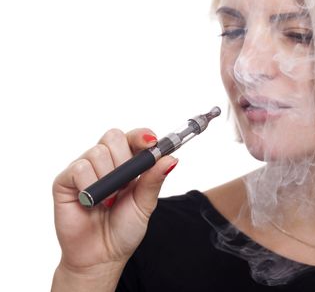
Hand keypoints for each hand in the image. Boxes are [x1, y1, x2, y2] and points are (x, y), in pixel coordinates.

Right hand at [52, 128, 177, 271]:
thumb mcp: (145, 204)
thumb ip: (154, 180)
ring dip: (108, 178)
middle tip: (126, 184)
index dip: (142, 136)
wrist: (101, 257)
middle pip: (113, 136)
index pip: (133, 137)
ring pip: (98, 151)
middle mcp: (104, 162)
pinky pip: (79, 168)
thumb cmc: (123, 229)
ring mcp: (84, 170)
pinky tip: (93, 202)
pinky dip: (90, 185)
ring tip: (109, 201)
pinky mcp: (65, 181)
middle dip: (124, 159)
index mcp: (127, 164)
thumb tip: (171, 158)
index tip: (152, 143)